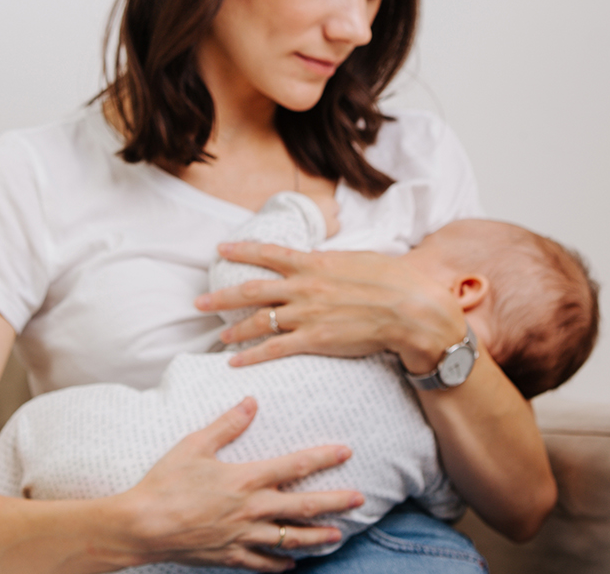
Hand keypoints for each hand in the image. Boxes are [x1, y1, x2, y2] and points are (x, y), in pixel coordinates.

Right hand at [119, 397, 363, 571]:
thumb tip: (251, 401)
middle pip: (303, 506)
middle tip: (359, 499)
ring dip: (317, 537)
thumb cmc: (165, 482)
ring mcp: (243, 536)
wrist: (142, 526)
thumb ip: (227, 425)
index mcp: (246, 479)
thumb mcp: (194, 445)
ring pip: (290, 539)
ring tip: (338, 535)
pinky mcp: (230, 556)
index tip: (346, 452)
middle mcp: (251, 510)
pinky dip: (279, 564)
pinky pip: (262, 563)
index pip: (295, 465)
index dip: (323, 457)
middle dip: (335, 502)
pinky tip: (291, 564)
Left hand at [195, 242, 464, 373]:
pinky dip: (252, 355)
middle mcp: (304, 287)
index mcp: (315, 263)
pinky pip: (274, 349)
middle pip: (251, 291)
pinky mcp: (314, 340)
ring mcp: (307, 315)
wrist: (411, 310)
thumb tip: (322, 261)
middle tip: (198, 302)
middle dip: (221, 297)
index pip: (269, 254)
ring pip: (258, 322)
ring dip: (234, 330)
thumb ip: (334, 263)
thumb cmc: (395, 282)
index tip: (220, 249)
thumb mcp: (361, 260)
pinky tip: (235, 360)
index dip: (242, 250)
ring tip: (218, 336)